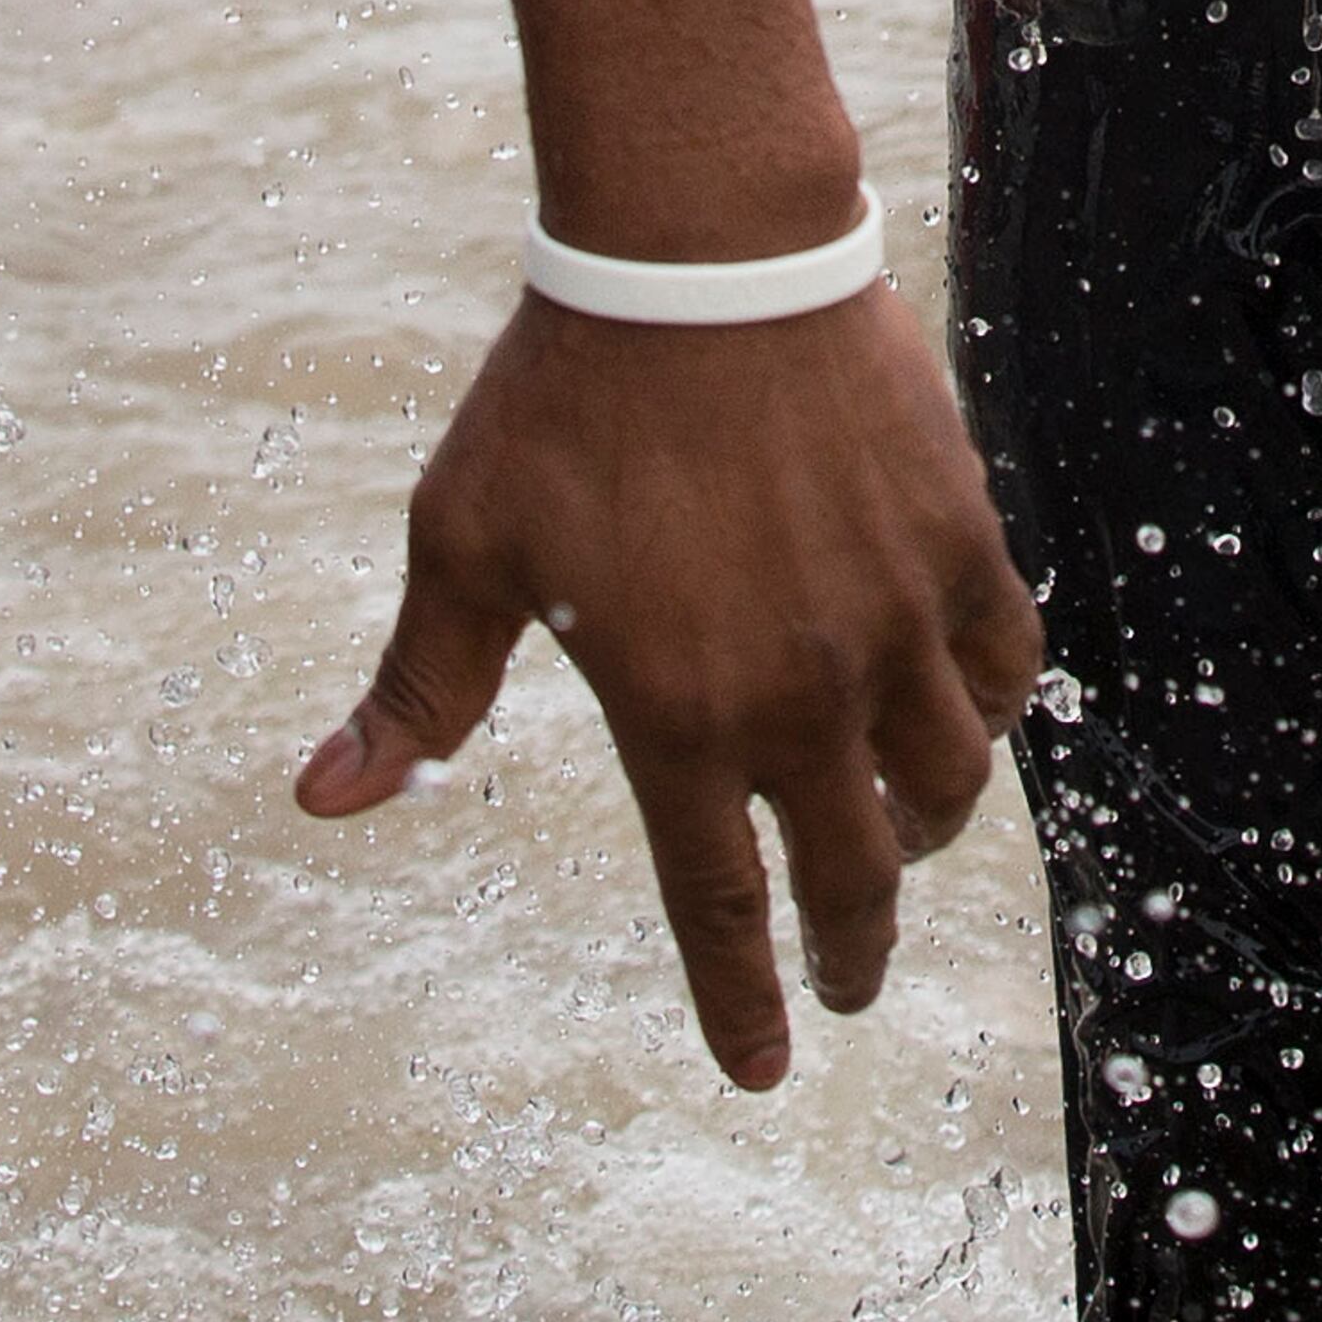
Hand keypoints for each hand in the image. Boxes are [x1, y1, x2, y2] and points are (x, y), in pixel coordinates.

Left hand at [298, 282, 1042, 1085]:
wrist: (700, 255)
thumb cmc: (564, 399)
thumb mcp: (465, 547)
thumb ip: (416, 690)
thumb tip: (318, 800)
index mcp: (678, 717)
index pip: (720, 908)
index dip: (743, 1003)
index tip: (765, 1066)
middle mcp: (799, 691)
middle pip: (853, 871)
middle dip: (852, 950)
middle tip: (847, 983)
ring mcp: (889, 616)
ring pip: (946, 778)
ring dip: (925, 830)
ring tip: (903, 835)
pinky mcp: (953, 535)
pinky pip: (1002, 659)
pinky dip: (992, 706)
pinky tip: (967, 712)